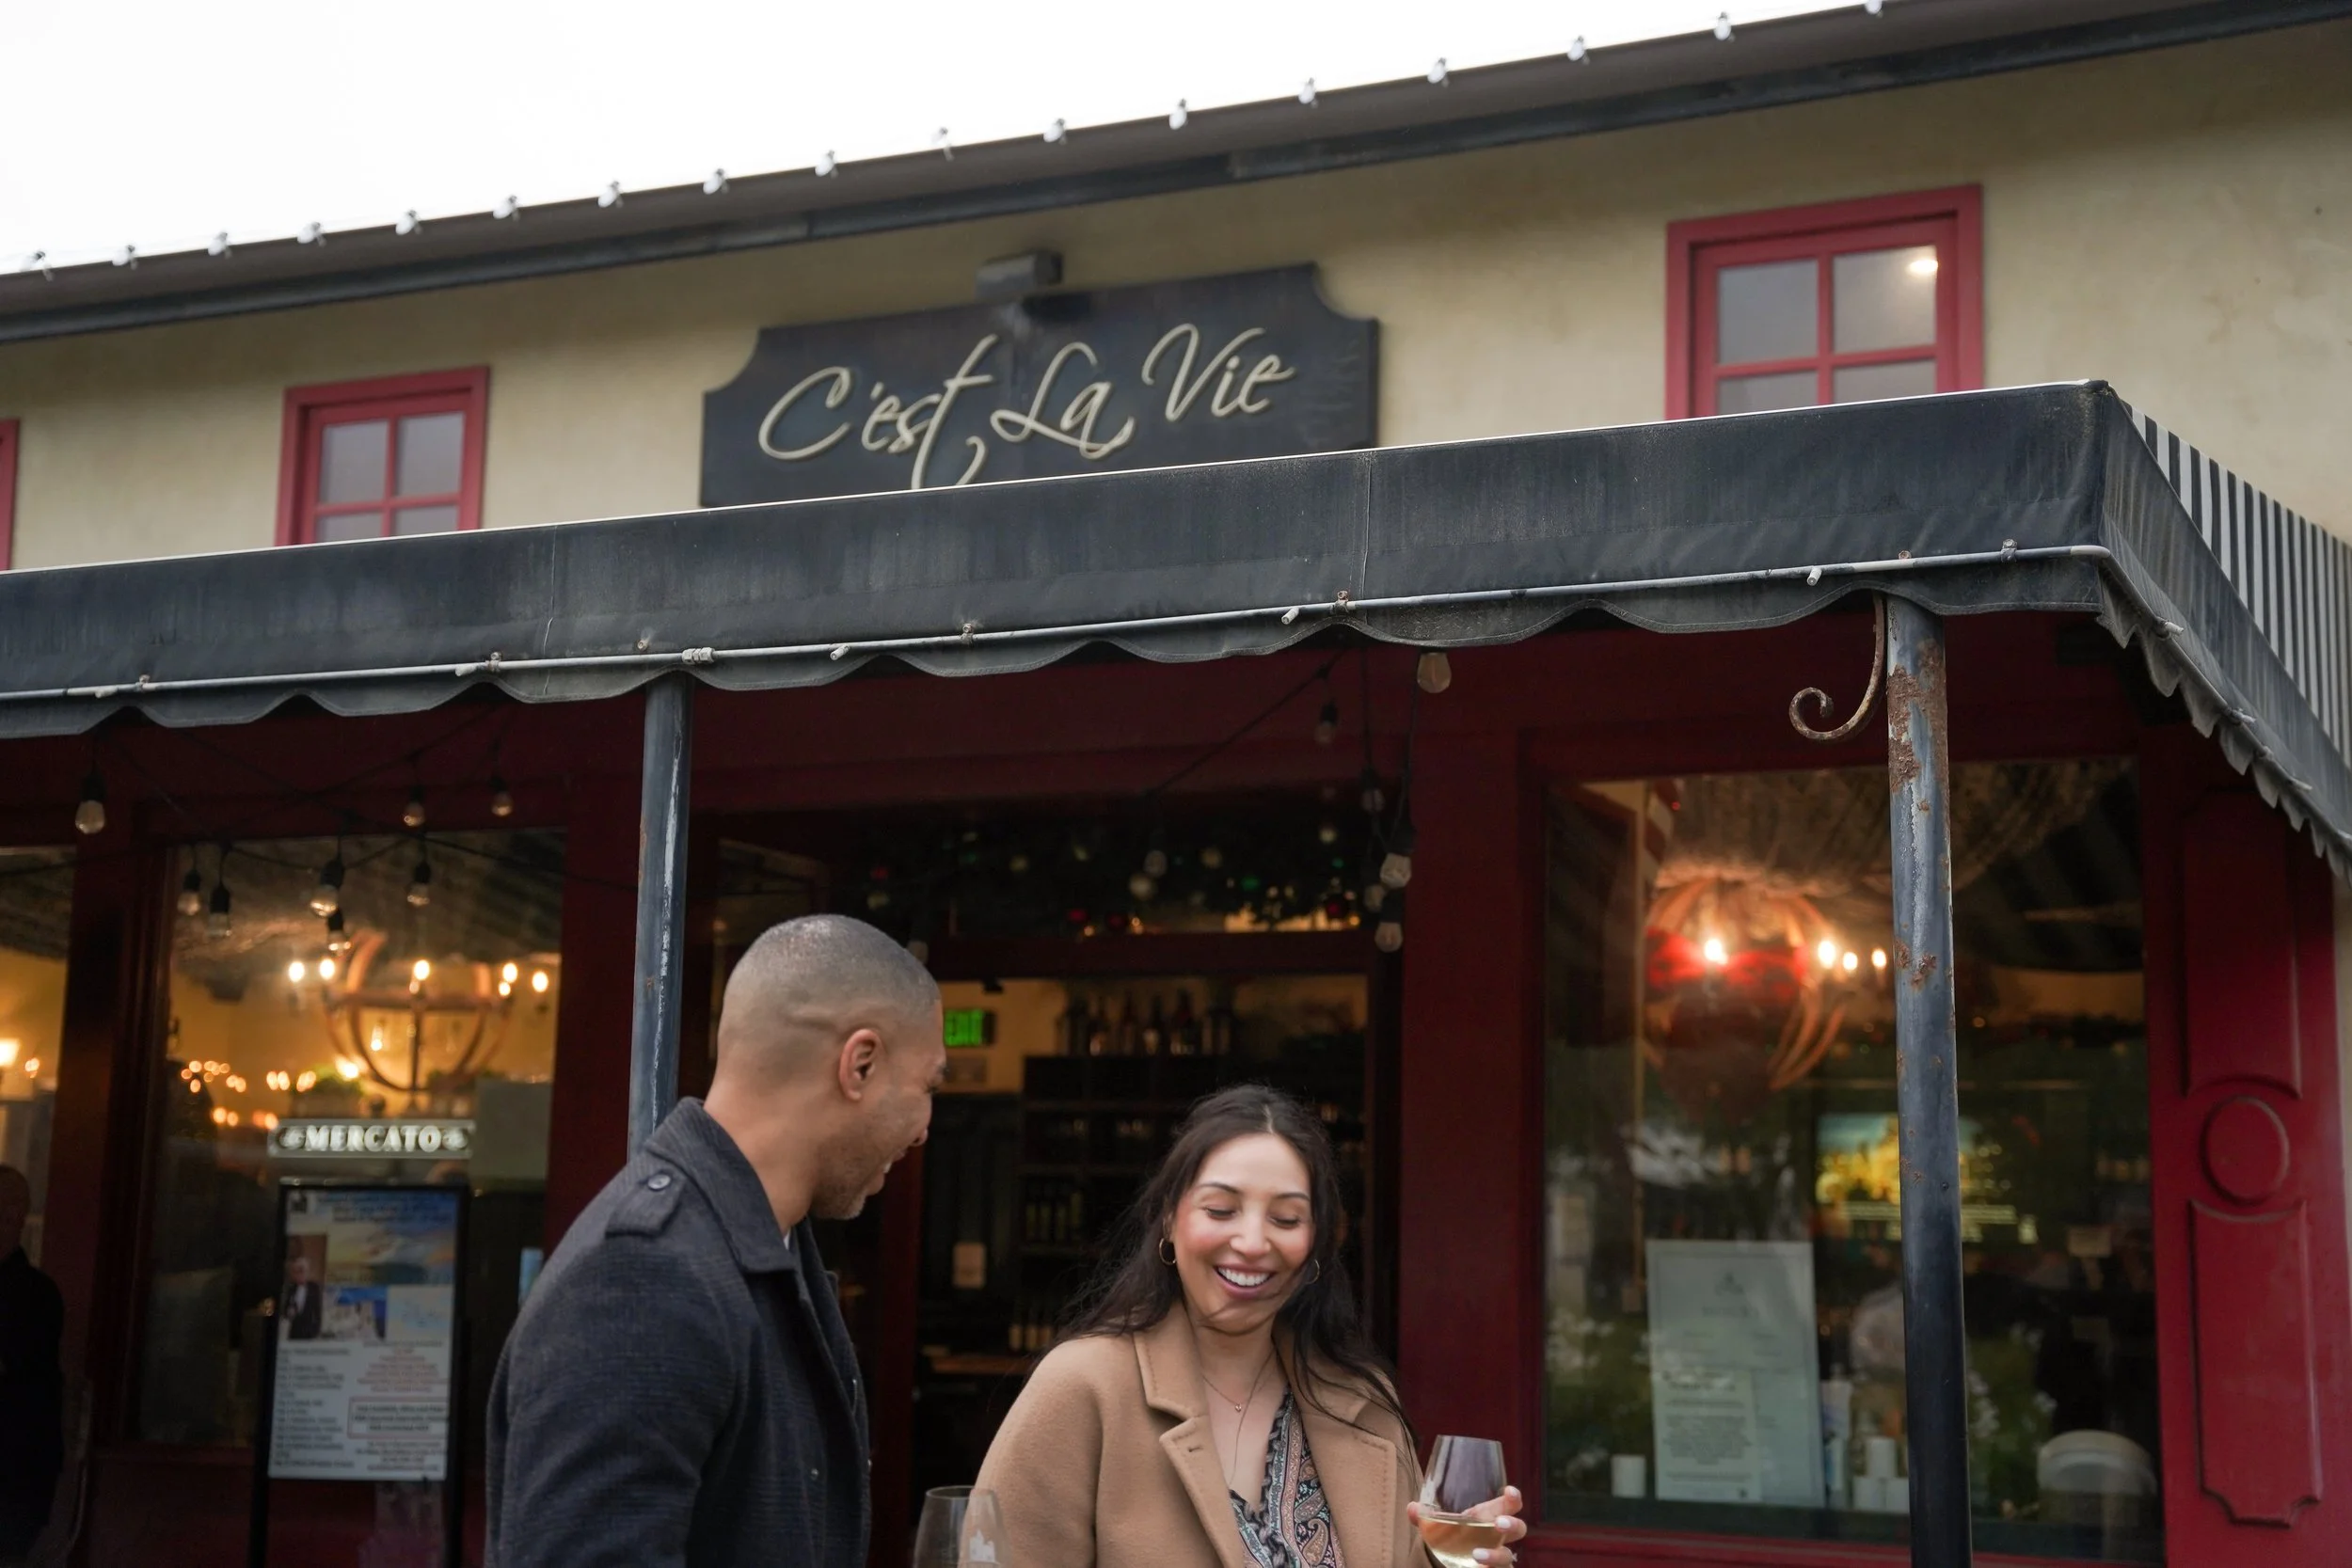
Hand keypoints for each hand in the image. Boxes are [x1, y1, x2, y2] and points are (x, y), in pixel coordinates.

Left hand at [1408, 1484, 1525, 1566]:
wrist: (1449, 1556)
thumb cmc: (1452, 1532)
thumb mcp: (1438, 1522)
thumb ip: (1424, 1516)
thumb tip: (1412, 1508)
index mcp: (1489, 1515)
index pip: (1510, 1504)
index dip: (1514, 1497)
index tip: (1509, 1492)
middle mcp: (1498, 1535)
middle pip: (1519, 1528)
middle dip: (1512, 1524)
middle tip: (1499, 1523)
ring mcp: (1497, 1555)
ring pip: (1508, 1556)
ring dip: (1496, 1555)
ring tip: (1476, 1555)